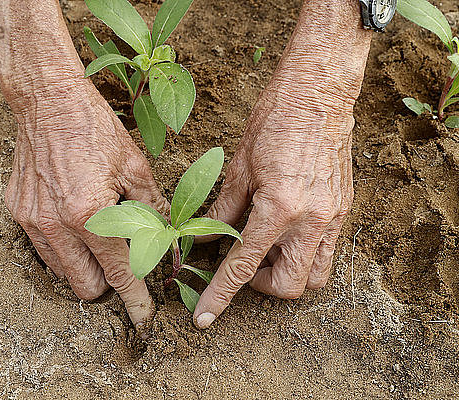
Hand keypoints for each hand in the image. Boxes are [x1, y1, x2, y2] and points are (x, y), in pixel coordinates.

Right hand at [0, 0, 167, 328]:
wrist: (48, 100)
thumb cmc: (95, 129)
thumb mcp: (135, 168)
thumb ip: (153, 210)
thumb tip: (168, 239)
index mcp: (91, 214)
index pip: (118, 272)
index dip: (135, 299)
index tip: (143, 317)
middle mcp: (56, 224)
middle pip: (85, 286)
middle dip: (107, 283)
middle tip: (121, 261)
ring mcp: (32, 219)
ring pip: (61, 272)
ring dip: (82, 266)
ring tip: (96, 236)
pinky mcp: (19, 211)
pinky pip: (43, 247)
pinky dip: (62, 245)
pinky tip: (73, 218)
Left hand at [193, 0, 371, 328]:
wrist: (319, 93)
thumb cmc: (275, 121)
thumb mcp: (239, 167)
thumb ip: (223, 210)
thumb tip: (205, 238)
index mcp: (280, 209)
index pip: (244, 267)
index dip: (221, 296)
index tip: (203, 317)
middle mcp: (312, 220)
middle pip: (289, 287)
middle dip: (261, 286)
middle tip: (243, 261)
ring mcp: (333, 217)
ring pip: (315, 277)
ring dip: (287, 274)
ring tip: (266, 248)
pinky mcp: (344, 210)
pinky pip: (326, 250)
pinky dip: (302, 253)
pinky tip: (284, 230)